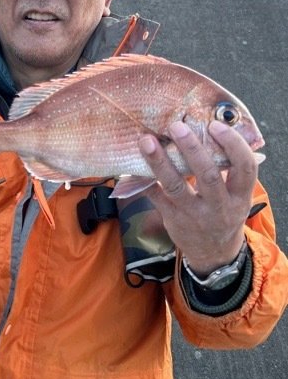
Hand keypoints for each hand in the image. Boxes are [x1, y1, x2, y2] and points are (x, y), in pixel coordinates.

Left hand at [139, 119, 257, 275]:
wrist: (214, 253)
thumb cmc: (224, 212)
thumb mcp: (236, 195)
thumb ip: (228, 170)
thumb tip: (209, 129)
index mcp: (240, 195)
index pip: (245, 168)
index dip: (233, 145)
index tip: (215, 126)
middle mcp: (219, 206)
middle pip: (207, 175)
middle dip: (192, 148)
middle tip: (177, 126)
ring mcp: (194, 215)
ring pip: (176, 186)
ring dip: (160, 162)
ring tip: (147, 141)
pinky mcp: (173, 219)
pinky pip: (156, 197)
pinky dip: (143, 180)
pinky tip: (133, 165)